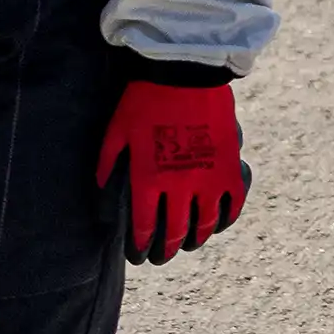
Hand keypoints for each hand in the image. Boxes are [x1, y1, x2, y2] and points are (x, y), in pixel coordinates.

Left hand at [100, 76, 249, 263]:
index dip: (140, 244)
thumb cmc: (142, 102)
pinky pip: (232, 203)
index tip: (136, 255)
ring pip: (205, 223)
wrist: (184, 76)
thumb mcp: (115, 133)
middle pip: (175, 230)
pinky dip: (225, 218)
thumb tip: (101, 190)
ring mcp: (209, 178)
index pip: (143, 225)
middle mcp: (180, 184)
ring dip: (195, 238)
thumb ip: (107, 164)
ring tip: (187, 245)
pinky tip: (217, 224)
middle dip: (166, 250)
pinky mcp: (230, 167)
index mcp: (147, 178)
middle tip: (160, 258)